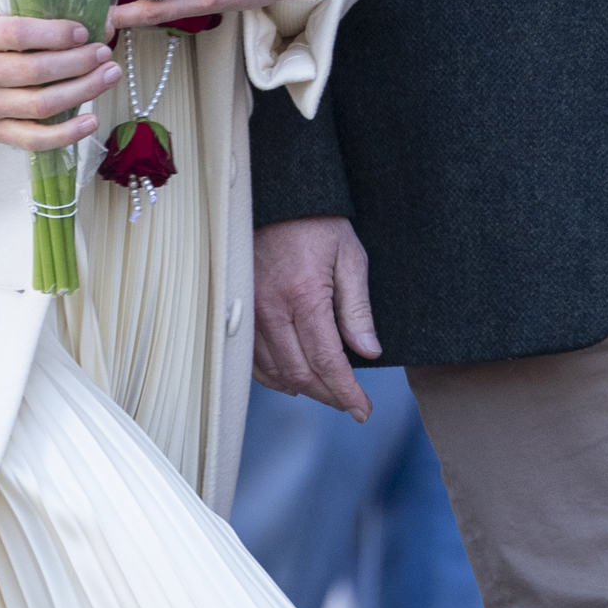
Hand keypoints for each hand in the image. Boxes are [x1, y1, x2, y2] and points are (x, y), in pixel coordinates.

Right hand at [0, 13, 120, 148]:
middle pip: (34, 72)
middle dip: (78, 62)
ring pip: (40, 105)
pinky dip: (66, 133)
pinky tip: (91, 120)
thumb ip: (32, 24)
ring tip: (108, 77)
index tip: (82, 32)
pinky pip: (33, 138)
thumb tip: (91, 27)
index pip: (17, 34)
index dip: (55, 34)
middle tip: (104, 54)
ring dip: (82, 91)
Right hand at [253, 215, 379, 421]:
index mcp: (303, 296)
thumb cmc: (317, 224)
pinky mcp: (238, 312)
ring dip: (303, 389)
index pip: (326, 361)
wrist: (277, 197)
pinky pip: (252, 359)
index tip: (363, 410)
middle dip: (328, 395)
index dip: (346, 391)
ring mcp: (250, 313)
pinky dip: (274, 377)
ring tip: (327, 392)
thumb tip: (369, 352)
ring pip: (274, 372)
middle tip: (350, 403)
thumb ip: (357, 309)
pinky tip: (293, 379)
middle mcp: (271, 310)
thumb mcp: (350, 258)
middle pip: (300, 373)